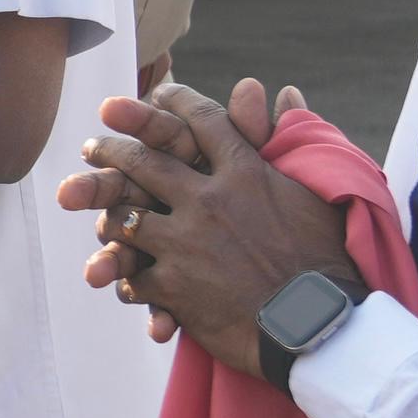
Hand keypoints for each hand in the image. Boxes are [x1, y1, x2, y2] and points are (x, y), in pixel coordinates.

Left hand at [63, 78, 353, 375]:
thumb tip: (285, 91)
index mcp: (244, 172)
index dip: (174, 102)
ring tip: (90, 210)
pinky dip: (127, 277)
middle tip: (91, 146)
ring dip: (105, 212)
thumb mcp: (314, 190)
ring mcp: (186, 243)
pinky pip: (136, 277)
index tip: (155, 91)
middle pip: (145, 162)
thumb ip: (292, 137)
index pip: (202, 121)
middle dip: (113, 150)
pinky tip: (123, 279)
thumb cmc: (326, 259)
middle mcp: (207, 200)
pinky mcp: (175, 288)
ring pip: (127, 217)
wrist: (320, 326)